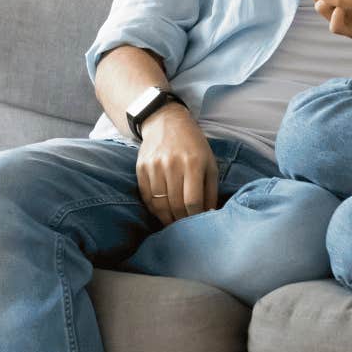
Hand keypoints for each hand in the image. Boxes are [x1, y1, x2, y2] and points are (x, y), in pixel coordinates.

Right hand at [134, 105, 215, 224]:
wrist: (166, 122)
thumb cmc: (193, 146)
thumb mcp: (210, 164)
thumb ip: (211, 191)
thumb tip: (209, 215)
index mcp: (192, 163)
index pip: (192, 201)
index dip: (194, 217)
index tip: (197, 225)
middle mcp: (171, 164)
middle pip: (175, 205)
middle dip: (181, 221)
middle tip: (185, 229)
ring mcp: (154, 166)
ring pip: (159, 204)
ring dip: (167, 219)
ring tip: (173, 225)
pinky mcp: (141, 168)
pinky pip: (146, 196)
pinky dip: (154, 209)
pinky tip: (162, 213)